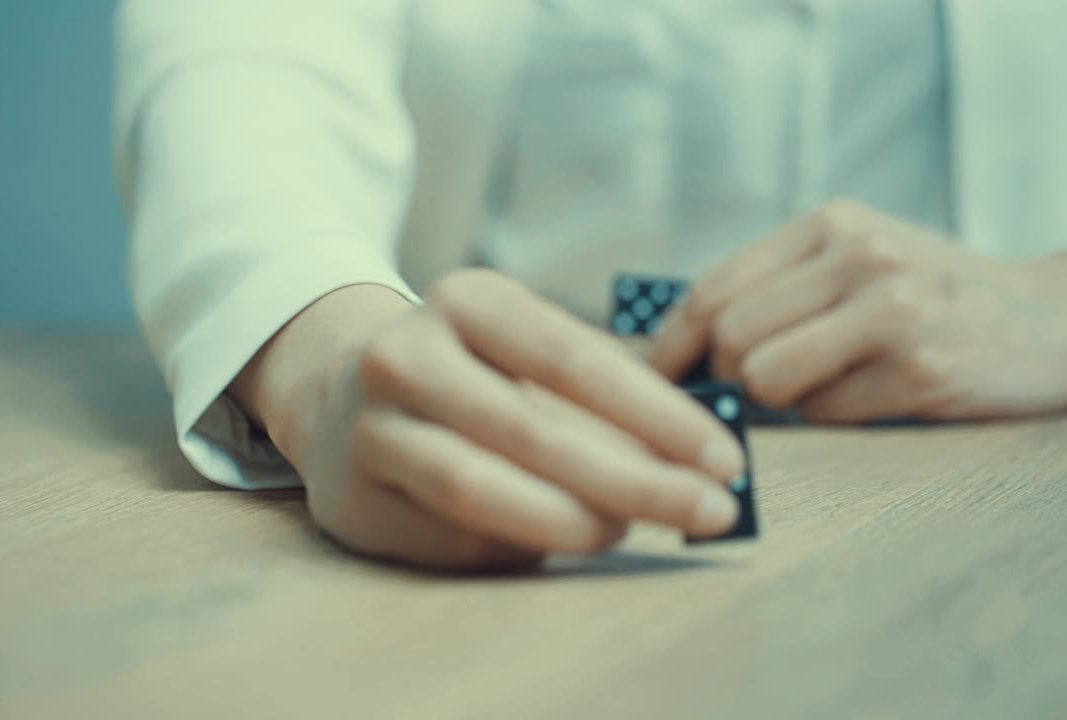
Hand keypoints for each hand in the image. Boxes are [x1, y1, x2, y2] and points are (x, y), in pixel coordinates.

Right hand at [285, 270, 746, 569]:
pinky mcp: (354, 495)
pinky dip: (517, 544)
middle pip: (534, 427)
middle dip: (635, 479)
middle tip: (709, 513)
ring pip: (478, 485)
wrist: (340, 398)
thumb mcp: (529, 360)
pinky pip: (449, 533)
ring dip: (573, 520)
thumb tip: (700, 465)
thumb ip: (605, 403)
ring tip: (629, 532)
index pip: (575, 357)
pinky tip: (559, 543)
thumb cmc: (471, 379)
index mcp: (469, 301)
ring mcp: (372, 425)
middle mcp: (408, 352)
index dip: (658, 414)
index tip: (726, 459)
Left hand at [649, 200, 1066, 421]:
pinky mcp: (920, 367)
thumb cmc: (929, 296)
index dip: (670, 345)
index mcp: (829, 224)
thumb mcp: (854, 262)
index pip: (712, 288)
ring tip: (818, 386)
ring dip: (775, 401)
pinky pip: (821, 412)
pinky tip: (868, 395)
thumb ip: (774, 290)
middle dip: (724, 376)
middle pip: (728, 334)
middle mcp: (858, 255)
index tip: (652, 380)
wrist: (1048, 319)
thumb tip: (672, 354)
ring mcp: (892, 308)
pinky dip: (827, 417)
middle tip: (749, 391)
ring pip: (763, 375)